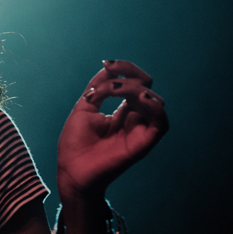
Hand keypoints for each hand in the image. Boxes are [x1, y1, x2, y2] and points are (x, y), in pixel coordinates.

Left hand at [57, 60, 168, 200]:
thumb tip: (109, 67)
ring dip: (134, 89)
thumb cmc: (75, 143)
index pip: (135, 83)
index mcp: (122, 111)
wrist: (71, 170)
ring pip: (154, 100)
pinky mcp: (144, 143)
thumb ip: (98, 87)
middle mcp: (135, 119)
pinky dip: (154, 107)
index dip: (125, 69)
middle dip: (129, 75)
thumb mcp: (84, 107)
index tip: (107, 63)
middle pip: (146, 87)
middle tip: (106, 84)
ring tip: (114, 90)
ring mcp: (140, 130)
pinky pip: (162, 123)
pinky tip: (139, 98)